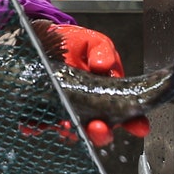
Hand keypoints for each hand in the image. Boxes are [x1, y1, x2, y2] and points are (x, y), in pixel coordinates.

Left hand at [48, 26, 146, 143]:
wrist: (47, 39)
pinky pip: (41, 123)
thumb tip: (104, 65)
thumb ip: (103, 52)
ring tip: (69, 126)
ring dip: (73, 133)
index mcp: (108, 94)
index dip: (135, 123)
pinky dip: (37, 126)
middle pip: (100, 130)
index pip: (127, 114)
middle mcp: (90, 108)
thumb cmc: (75, 44)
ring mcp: (67, 111)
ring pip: (73, 132)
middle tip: (100, 126)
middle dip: (102, 133)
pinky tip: (34, 125)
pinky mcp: (44, 111)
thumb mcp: (95, 43)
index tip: (138, 127)